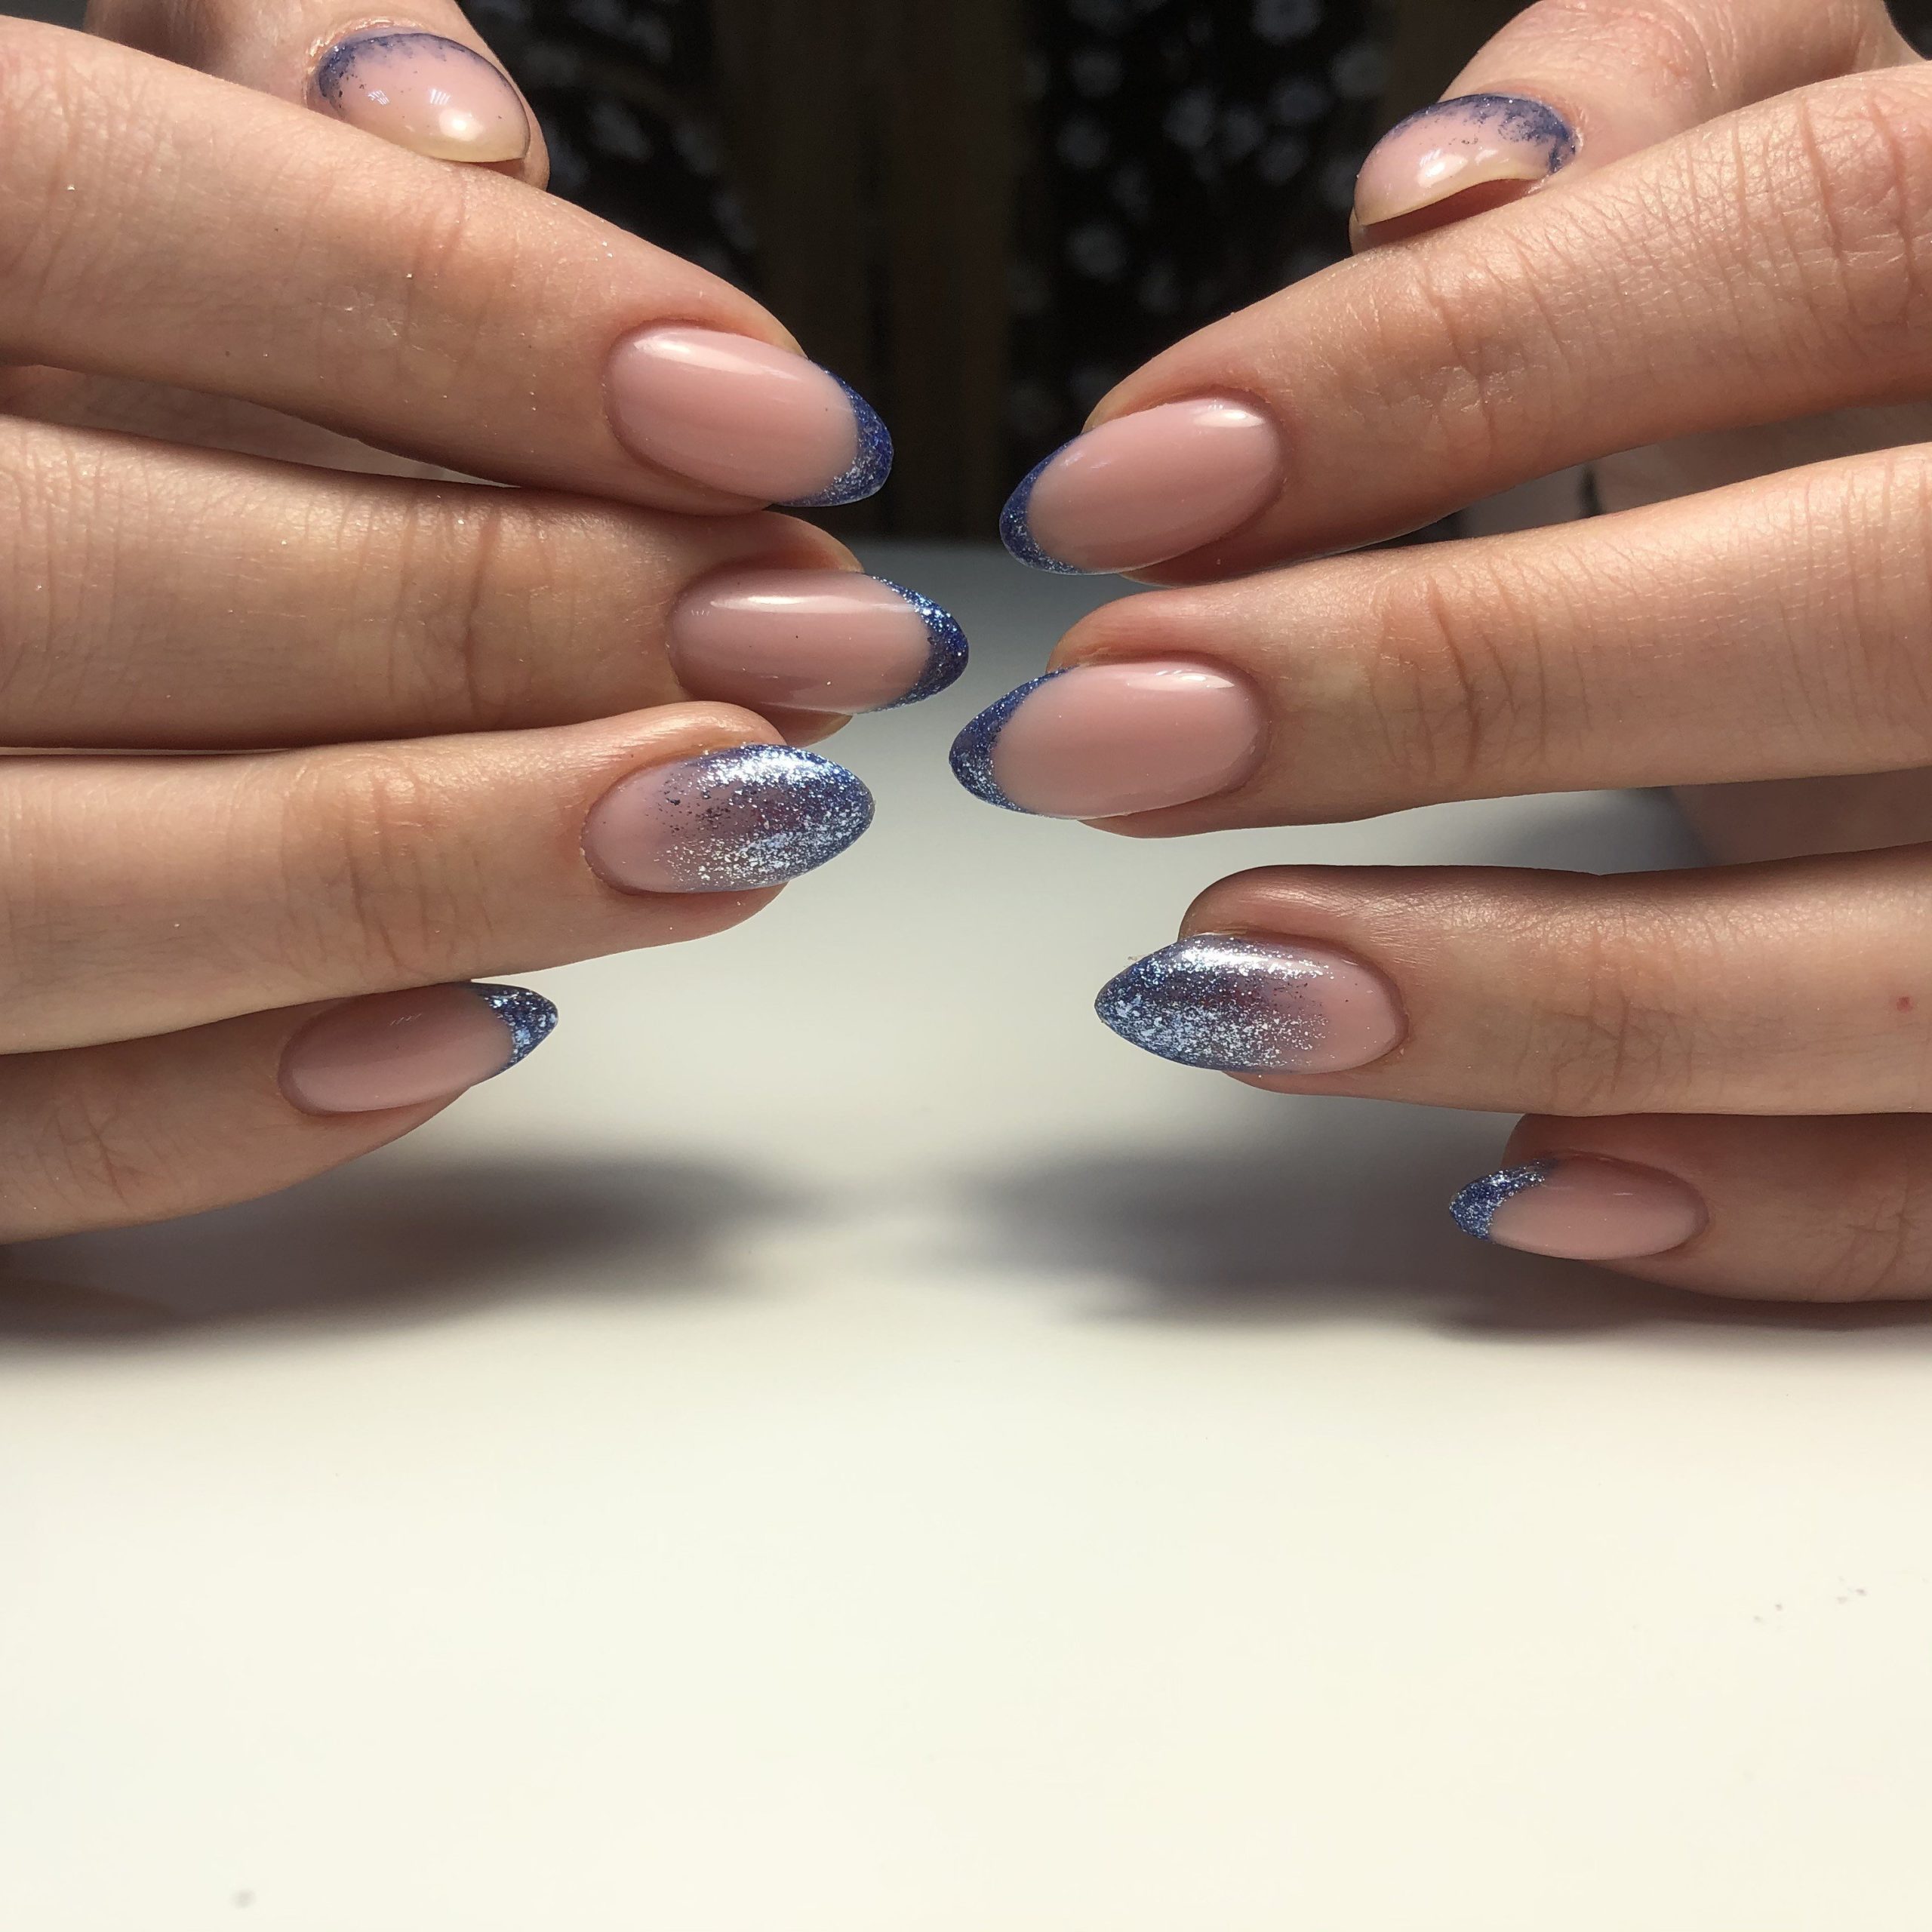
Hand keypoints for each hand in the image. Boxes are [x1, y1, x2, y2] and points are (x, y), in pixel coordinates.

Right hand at [0, 2, 965, 1239]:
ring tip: (745, 813)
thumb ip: (247, 98)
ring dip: (455, 861)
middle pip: (112, 585)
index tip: (778, 413)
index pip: (93, 221)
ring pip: (74, 889)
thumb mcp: (79, 134)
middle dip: (518, 616)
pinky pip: (24, 1131)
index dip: (465, 317)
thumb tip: (457, 130)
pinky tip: (493, 1016)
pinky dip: (252, 1102)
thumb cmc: (30, 350)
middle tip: (809, 636)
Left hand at [955, 0, 1931, 1301]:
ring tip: (1216, 976)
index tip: (1116, 487)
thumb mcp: (1824, 146)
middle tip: (1105, 729)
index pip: (1810, 250)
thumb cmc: (1897, 361)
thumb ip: (1660, 97)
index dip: (1437, 368)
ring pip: (1899, 966)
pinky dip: (1748, 1212)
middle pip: (1852, 617)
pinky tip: (1515, 1183)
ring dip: (1527, 985)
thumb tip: (1434, 193)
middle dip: (1430, 683)